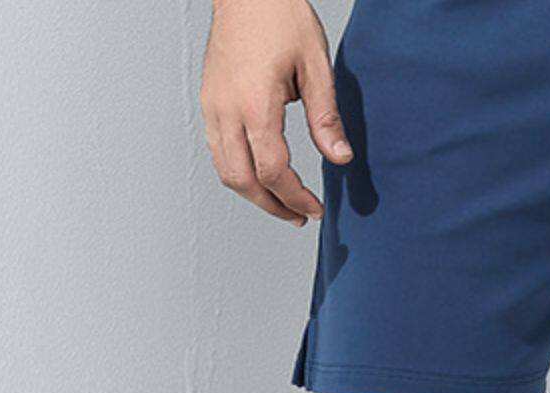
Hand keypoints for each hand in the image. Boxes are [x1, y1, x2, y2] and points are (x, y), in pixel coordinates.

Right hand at [200, 0, 352, 226]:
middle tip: (299, 216)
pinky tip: (260, 174)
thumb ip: (326, 117)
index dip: (295, 197)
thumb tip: (340, 157)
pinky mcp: (209, 101)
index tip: (315, 209)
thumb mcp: (316, 66)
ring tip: (282, 203)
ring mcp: (212, 107)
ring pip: (224, 169)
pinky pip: (217, 149)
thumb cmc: (280, 17)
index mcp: (255, 104)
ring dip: (253, 194)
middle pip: (242, 180)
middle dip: (272, 205)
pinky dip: (238, 171)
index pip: (272, 171)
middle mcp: (226, 110)